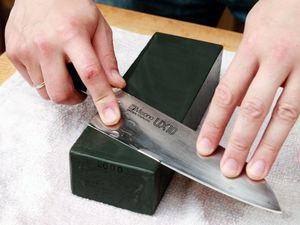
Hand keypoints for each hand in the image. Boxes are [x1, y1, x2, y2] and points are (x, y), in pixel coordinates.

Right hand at [5, 0, 124, 124]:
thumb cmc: (71, 6)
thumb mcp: (99, 27)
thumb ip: (107, 58)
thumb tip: (116, 84)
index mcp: (72, 36)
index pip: (91, 75)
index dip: (103, 99)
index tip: (111, 118)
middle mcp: (46, 45)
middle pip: (61, 94)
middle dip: (75, 99)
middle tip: (82, 89)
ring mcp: (26, 50)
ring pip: (45, 93)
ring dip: (59, 89)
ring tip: (63, 69)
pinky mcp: (14, 54)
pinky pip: (32, 83)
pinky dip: (45, 81)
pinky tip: (49, 64)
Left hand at [197, 0, 299, 179]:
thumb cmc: (277, 15)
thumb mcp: (251, 34)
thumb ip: (243, 68)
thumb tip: (232, 103)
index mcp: (253, 49)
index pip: (227, 94)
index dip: (214, 123)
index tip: (206, 146)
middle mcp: (278, 59)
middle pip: (254, 108)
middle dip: (240, 142)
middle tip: (230, 168)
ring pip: (285, 114)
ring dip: (270, 146)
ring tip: (257, 169)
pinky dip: (298, 135)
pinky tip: (290, 154)